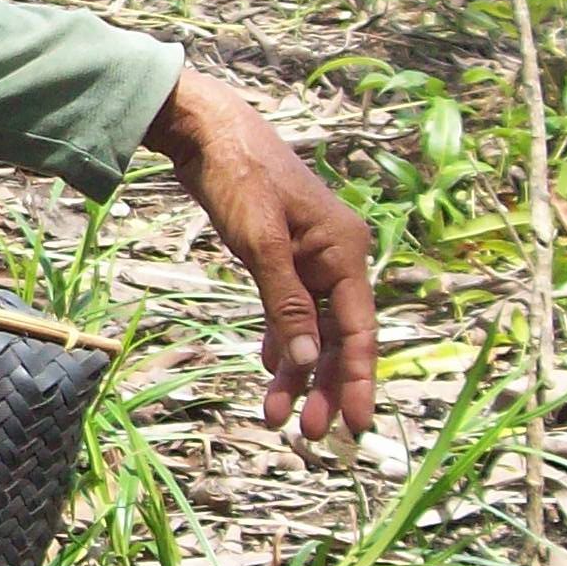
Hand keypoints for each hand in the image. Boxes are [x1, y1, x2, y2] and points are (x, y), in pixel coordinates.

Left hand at [143, 66, 376, 438]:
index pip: (359, 330)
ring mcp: (311, 256)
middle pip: (338, 336)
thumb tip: (310, 365)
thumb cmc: (238, 177)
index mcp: (345, 251)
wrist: (206, 129)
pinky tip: (273, 369)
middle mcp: (338, 256)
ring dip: (298, 371)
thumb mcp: (261, 243)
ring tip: (276, 416)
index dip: (358, 380)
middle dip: (325, 387)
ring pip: (312, 328)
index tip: (356, 427)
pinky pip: (292, 309)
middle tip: (308, 436)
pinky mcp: (283, 254)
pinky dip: (283, 340)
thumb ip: (287, 305)